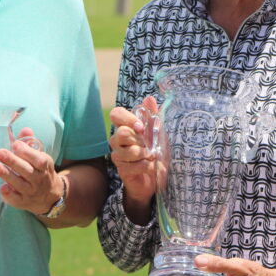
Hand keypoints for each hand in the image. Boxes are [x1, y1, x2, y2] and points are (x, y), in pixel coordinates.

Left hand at [0, 129, 61, 214]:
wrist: (50, 197)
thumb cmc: (40, 171)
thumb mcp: (40, 157)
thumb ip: (30, 143)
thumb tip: (25, 129)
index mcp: (44, 166)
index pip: (39, 160)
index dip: (27, 152)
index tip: (15, 144)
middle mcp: (39, 180)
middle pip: (27, 171)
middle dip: (13, 161)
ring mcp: (31, 192)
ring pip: (20, 184)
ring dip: (7, 176)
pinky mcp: (23, 202)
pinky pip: (16, 199)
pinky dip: (9, 194)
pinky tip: (2, 187)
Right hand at [109, 96, 160, 212]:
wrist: (157, 177)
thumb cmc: (156, 151)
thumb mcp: (158, 132)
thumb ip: (153, 116)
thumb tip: (149, 98)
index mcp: (125, 126)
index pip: (116, 114)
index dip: (128, 118)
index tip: (142, 127)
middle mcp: (117, 139)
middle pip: (121, 133)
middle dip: (140, 140)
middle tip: (151, 145)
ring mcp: (117, 155)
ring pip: (128, 151)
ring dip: (145, 154)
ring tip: (153, 156)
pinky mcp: (121, 170)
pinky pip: (132, 166)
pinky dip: (146, 166)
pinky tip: (151, 167)